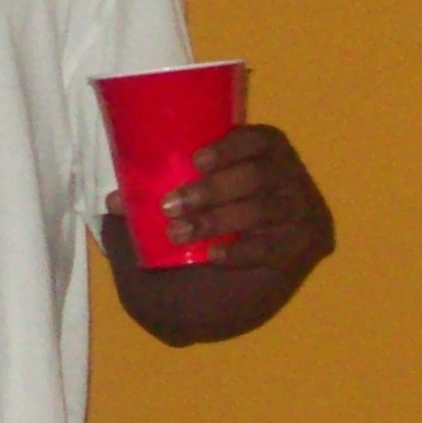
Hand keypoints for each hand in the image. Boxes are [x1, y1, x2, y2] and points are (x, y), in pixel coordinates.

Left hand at [158, 124, 333, 271]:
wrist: (231, 284)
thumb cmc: (205, 223)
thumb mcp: (179, 205)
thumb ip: (150, 199)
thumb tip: (115, 201)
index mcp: (267, 151)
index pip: (259, 138)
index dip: (230, 146)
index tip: (195, 160)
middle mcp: (291, 175)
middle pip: (256, 175)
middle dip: (212, 189)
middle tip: (170, 206)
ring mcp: (302, 209)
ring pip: (262, 210)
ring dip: (217, 220)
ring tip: (180, 234)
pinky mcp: (306, 244)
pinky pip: (272, 247)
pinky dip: (240, 252)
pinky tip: (213, 257)